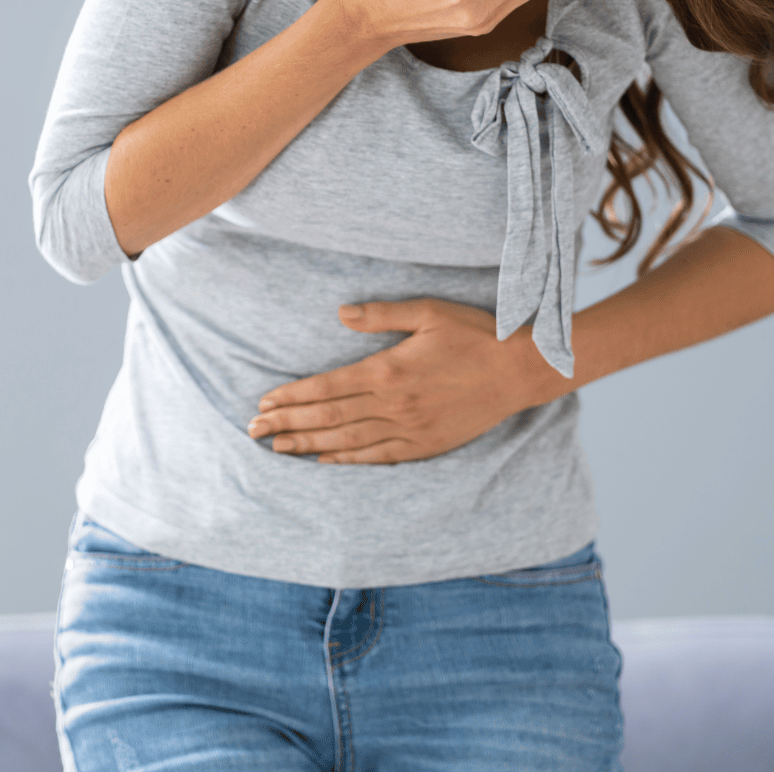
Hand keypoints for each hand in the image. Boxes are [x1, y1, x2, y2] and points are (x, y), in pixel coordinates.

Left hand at [246, 299, 571, 463]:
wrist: (519, 371)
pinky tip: (324, 460)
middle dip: (286, 423)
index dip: (292, 396)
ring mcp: (409, 429)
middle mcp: (393, 405)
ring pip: (346, 442)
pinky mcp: (425, 445)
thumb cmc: (475, 335)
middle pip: (327, 418)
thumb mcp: (428, 312)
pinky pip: (377, 457)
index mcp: (388, 370)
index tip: (264, 401)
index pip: (326, 387)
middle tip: (253, 429)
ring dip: (307, 445)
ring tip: (276, 448)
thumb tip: (340, 314)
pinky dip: (347, 460)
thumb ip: (380, 315)